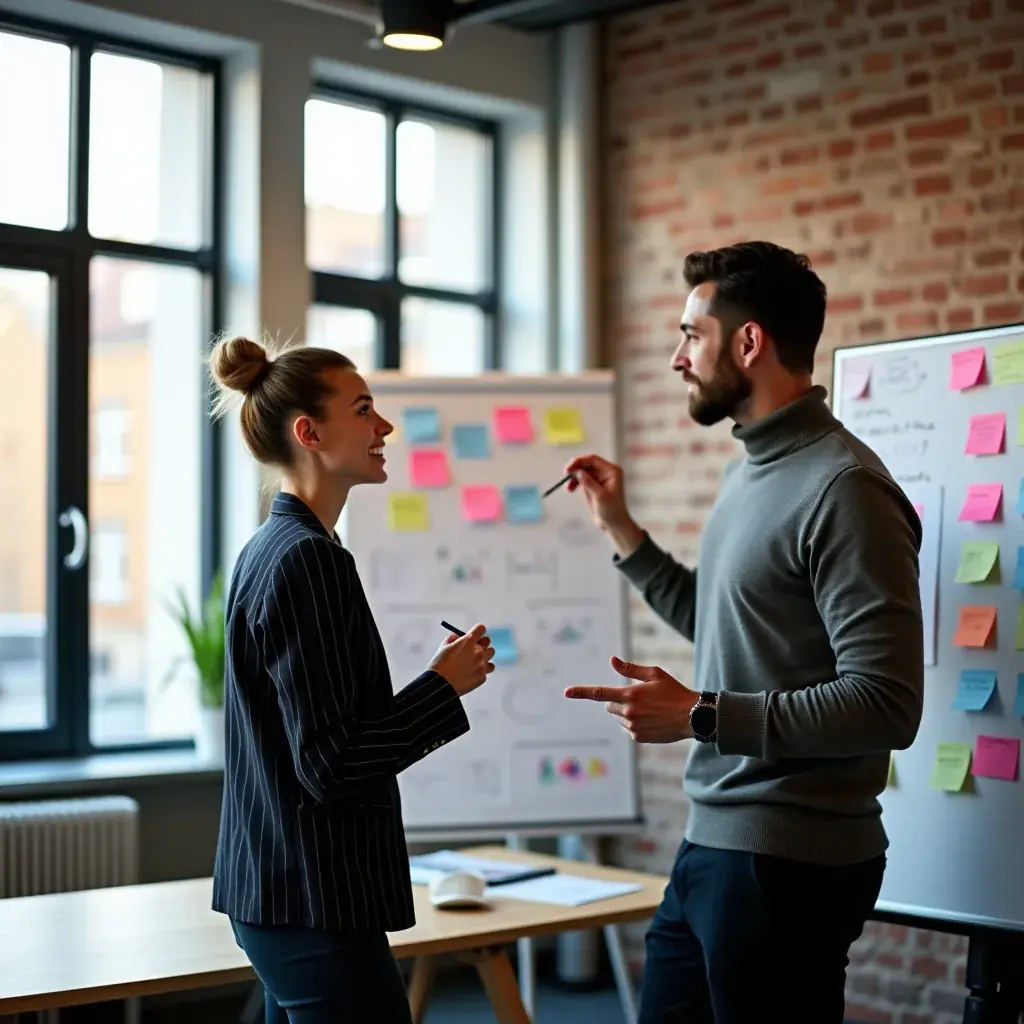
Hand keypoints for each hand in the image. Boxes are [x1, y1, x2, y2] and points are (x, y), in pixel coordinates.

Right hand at [429, 624, 494, 697]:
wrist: (440, 685)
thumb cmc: (440, 665)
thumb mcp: (443, 647)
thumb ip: (453, 639)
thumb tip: (457, 637)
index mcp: (468, 641)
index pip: (481, 629)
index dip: (477, 631)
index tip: (474, 635)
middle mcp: (478, 651)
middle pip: (487, 641)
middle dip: (480, 643)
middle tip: (473, 648)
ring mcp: (482, 664)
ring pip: (490, 654)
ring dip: (484, 655)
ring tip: (474, 661)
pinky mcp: (483, 676)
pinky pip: (487, 669)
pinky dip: (481, 669)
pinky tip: (472, 672)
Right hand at [562, 454, 643, 557]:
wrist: (613, 523)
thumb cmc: (612, 511)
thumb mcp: (600, 496)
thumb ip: (589, 482)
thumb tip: (579, 472)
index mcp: (611, 471)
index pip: (593, 460)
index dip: (579, 461)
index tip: (568, 468)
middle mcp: (605, 472)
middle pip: (586, 463)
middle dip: (575, 469)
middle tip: (565, 475)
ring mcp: (598, 478)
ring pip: (581, 471)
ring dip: (573, 477)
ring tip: (568, 488)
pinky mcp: (592, 484)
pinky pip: (580, 478)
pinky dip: (574, 482)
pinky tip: (570, 489)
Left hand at [564, 656, 697, 743]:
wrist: (692, 717)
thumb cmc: (674, 692)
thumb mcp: (654, 674)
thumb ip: (630, 669)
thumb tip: (612, 660)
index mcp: (630, 695)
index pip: (599, 693)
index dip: (581, 692)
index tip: (566, 692)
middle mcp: (629, 713)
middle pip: (609, 706)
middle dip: (617, 701)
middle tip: (638, 698)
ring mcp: (633, 727)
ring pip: (618, 718)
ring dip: (626, 713)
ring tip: (649, 710)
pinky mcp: (638, 737)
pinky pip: (627, 729)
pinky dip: (634, 724)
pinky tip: (651, 720)